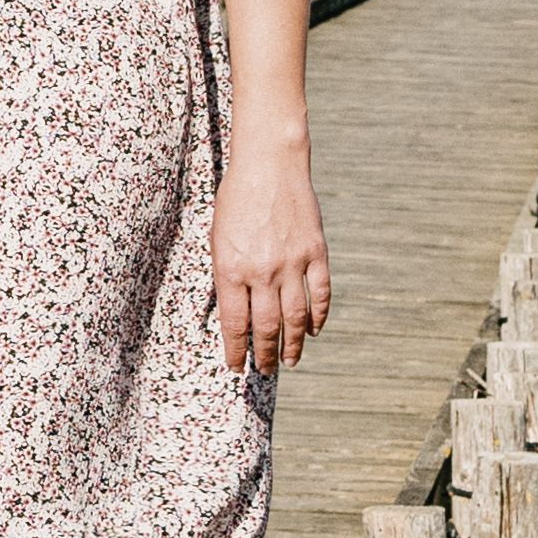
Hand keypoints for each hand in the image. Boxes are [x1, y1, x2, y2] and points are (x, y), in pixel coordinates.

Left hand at [212, 153, 329, 376]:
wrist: (269, 166)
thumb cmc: (235, 201)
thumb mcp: (218, 239)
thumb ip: (227, 276)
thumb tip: (236, 313)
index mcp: (230, 269)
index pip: (234, 324)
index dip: (235, 350)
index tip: (236, 367)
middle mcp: (262, 272)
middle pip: (265, 327)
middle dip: (264, 355)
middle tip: (264, 370)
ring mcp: (292, 263)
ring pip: (295, 318)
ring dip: (293, 345)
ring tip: (290, 361)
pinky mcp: (315, 252)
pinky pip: (320, 294)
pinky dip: (318, 316)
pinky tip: (314, 330)